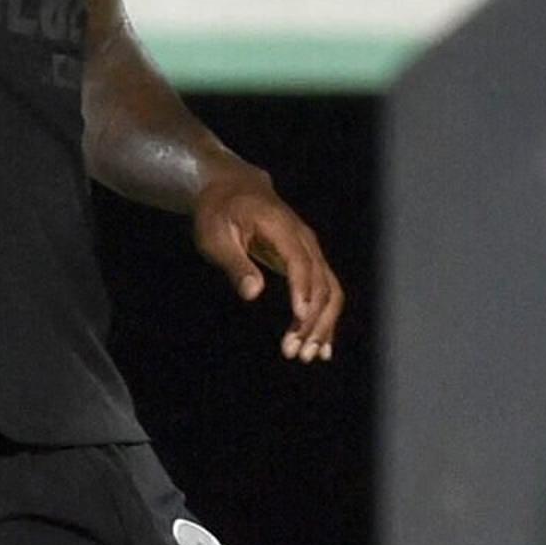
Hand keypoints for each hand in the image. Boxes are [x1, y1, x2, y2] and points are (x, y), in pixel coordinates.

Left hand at [192, 171, 344, 362]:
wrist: (236, 189)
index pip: (300, 262)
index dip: (302, 290)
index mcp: (281, 227)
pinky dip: (326, 320)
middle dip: (313, 320)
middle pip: (322, 283)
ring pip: (330, 292)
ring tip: (307, 356)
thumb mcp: (215, 236)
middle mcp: (305, 240)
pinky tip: (322, 347)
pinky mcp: (311, 263)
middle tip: (296, 352)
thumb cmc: (219, 212)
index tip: (299, 319)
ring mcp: (312, 252)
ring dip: (322, 325)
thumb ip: (235, 263)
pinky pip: (327, 293)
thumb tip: (253, 293)